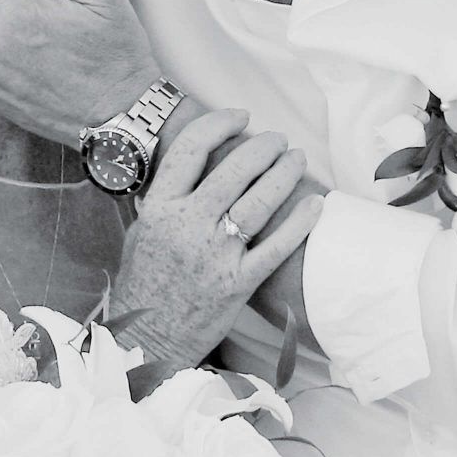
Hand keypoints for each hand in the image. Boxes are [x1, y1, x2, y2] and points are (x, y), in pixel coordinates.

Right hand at [107, 108, 323, 375]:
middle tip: (278, 139)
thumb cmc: (144, 285)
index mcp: (159, 209)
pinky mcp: (238, 283)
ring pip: (259, 201)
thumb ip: (166, 199)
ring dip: (284, 173)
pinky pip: (276, 246)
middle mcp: (187, 227)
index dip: (219, 125)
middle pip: (234, 170)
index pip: (191, 150)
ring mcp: (214, 255)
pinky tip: (315, 203)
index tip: (240, 117)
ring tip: (296, 158)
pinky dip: (299, 222)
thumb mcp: (142, 232)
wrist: (146, 340)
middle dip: (263, 146)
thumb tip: (192, 163)